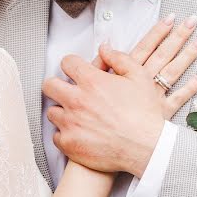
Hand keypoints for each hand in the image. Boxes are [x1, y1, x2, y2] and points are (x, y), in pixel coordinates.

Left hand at [43, 15, 196, 176]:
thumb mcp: (139, 77)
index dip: (72, 64)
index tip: (76, 71)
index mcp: (92, 82)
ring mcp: (71, 124)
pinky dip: (65, 135)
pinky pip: (56, 136)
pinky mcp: (69, 144)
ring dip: (62, 112)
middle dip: (57, 85)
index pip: (67, 62)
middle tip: (68, 91)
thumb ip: (119, 58)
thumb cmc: (145, 114)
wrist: (148, 148)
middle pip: (49, 85)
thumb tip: (104, 49)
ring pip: (51, 112)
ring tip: (76, 116)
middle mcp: (77, 101)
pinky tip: (79, 134)